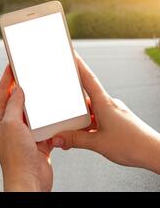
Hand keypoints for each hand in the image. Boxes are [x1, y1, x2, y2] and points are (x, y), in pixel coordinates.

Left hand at [0, 66, 53, 191]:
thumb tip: (17, 91)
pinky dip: (52, 121)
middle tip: (31, 75)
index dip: (6, 79)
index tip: (11, 66)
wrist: (30, 181)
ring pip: (34, 114)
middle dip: (25, 89)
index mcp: (1, 121)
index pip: (2, 94)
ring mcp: (26, 135)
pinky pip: (46, 127)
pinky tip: (57, 116)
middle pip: (18, 102)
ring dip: (40, 105)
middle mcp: (12, 127)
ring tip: (46, 93)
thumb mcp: (12, 125)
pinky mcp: (39, 142)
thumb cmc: (16, 159)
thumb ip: (14, 106)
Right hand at [52, 53, 159, 173]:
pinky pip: (97, 120)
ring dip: (80, 121)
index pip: (88, 79)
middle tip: (61, 116)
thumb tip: (57, 138)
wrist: (154, 154)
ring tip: (71, 133)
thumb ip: (74, 140)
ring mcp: (113, 113)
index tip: (71, 53)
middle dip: (71, 107)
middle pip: (84, 99)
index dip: (78, 65)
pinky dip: (88, 127)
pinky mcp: (116, 122)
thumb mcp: (97, 143)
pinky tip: (83, 137)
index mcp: (104, 103)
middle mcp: (109, 105)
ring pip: (90, 112)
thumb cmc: (133, 145)